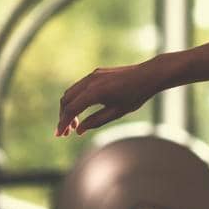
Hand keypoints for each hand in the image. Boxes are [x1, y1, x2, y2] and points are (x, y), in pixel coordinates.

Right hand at [55, 59, 169, 137]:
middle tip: (66, 132)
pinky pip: (79, 86)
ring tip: (74, 124)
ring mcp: (92, 75)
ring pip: (71, 92)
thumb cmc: (135, 95)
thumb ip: (96, 121)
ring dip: (68, 107)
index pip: (71, 109)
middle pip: (66, 100)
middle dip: (63, 116)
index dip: (63, 123)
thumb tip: (79, 130)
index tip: (59, 135)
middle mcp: (90, 81)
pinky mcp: (96, 73)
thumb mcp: (116, 113)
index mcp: (94, 92)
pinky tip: (81, 110)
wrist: (148, 75)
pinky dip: (75, 98)